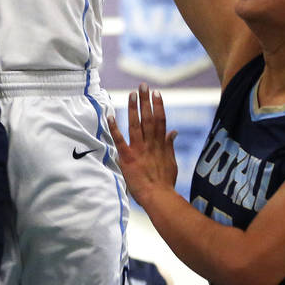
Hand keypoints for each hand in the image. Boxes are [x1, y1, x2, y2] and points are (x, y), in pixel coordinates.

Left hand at [107, 84, 178, 206]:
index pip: (160, 120)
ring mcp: (139, 150)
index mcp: (160, 144)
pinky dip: (115, 128)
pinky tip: (110, 116)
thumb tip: (174, 131)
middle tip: (143, 86)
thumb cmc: (165, 182)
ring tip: (131, 94)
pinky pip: (120, 140)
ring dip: (133, 108)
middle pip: (148, 118)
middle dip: (145, 101)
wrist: (159, 198)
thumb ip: (170, 145)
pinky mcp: (128, 158)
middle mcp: (150, 144)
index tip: (156, 93)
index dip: (158, 105)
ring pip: (135, 125)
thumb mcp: (171, 162)